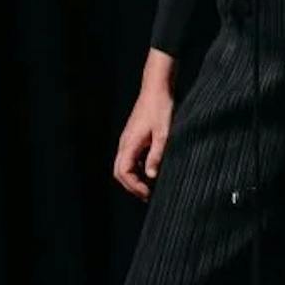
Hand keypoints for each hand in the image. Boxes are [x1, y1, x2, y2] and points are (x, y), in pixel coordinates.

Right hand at [110, 51, 178, 199]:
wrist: (157, 89)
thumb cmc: (161, 108)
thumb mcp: (164, 133)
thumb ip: (157, 154)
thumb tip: (150, 176)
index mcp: (129, 143)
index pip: (123, 172)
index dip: (134, 186)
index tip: (148, 193)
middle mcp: (125, 143)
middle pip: (120, 171)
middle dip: (132, 186)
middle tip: (149, 196)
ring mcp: (128, 140)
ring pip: (124, 165)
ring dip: (135, 178)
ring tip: (151, 188)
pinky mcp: (134, 137)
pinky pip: (131, 158)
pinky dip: (138, 168)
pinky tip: (152, 172)